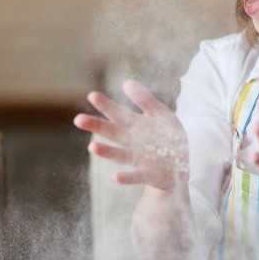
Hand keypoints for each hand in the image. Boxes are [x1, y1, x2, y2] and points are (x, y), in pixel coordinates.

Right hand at [73, 79, 188, 188]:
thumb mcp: (160, 114)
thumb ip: (144, 100)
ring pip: (119, 155)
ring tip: (92, 147)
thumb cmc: (167, 137)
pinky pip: (135, 176)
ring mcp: (138, 160)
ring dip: (106, 152)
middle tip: (78, 119)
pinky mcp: (148, 175)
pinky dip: (126, 177)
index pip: (117, 113)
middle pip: (112, 133)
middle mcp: (131, 143)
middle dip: (96, 126)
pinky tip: (115, 177)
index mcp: (134, 126)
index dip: (105, 105)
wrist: (180, 166)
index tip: (92, 95)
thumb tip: (126, 82)